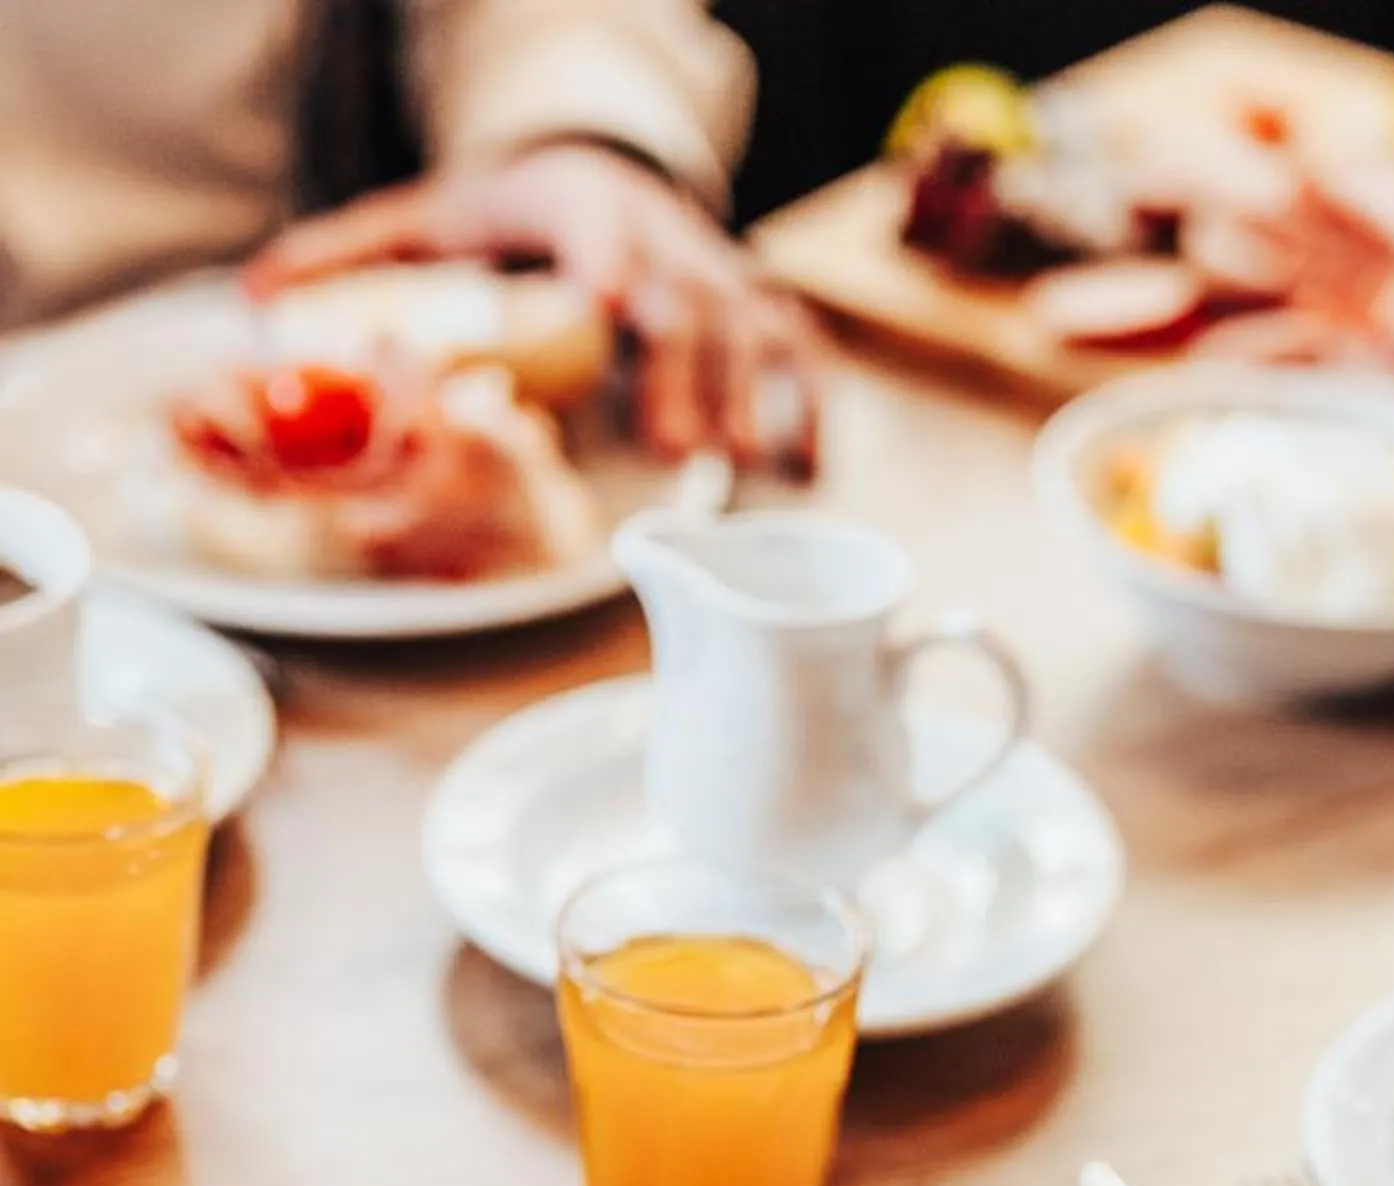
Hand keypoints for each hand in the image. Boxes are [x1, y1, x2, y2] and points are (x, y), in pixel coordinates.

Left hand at [248, 142, 817, 474]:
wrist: (606, 171)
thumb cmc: (514, 216)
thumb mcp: (432, 218)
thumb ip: (349, 257)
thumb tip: (250, 296)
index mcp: (581, 210)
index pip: (600, 232)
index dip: (610, 266)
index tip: (608, 304)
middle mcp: (664, 242)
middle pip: (688, 301)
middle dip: (685, 370)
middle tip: (671, 447)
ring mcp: (720, 277)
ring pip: (753, 331)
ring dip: (750, 403)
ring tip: (739, 473)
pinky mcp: (758, 310)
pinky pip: (800, 355)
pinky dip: (810, 408)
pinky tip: (803, 470)